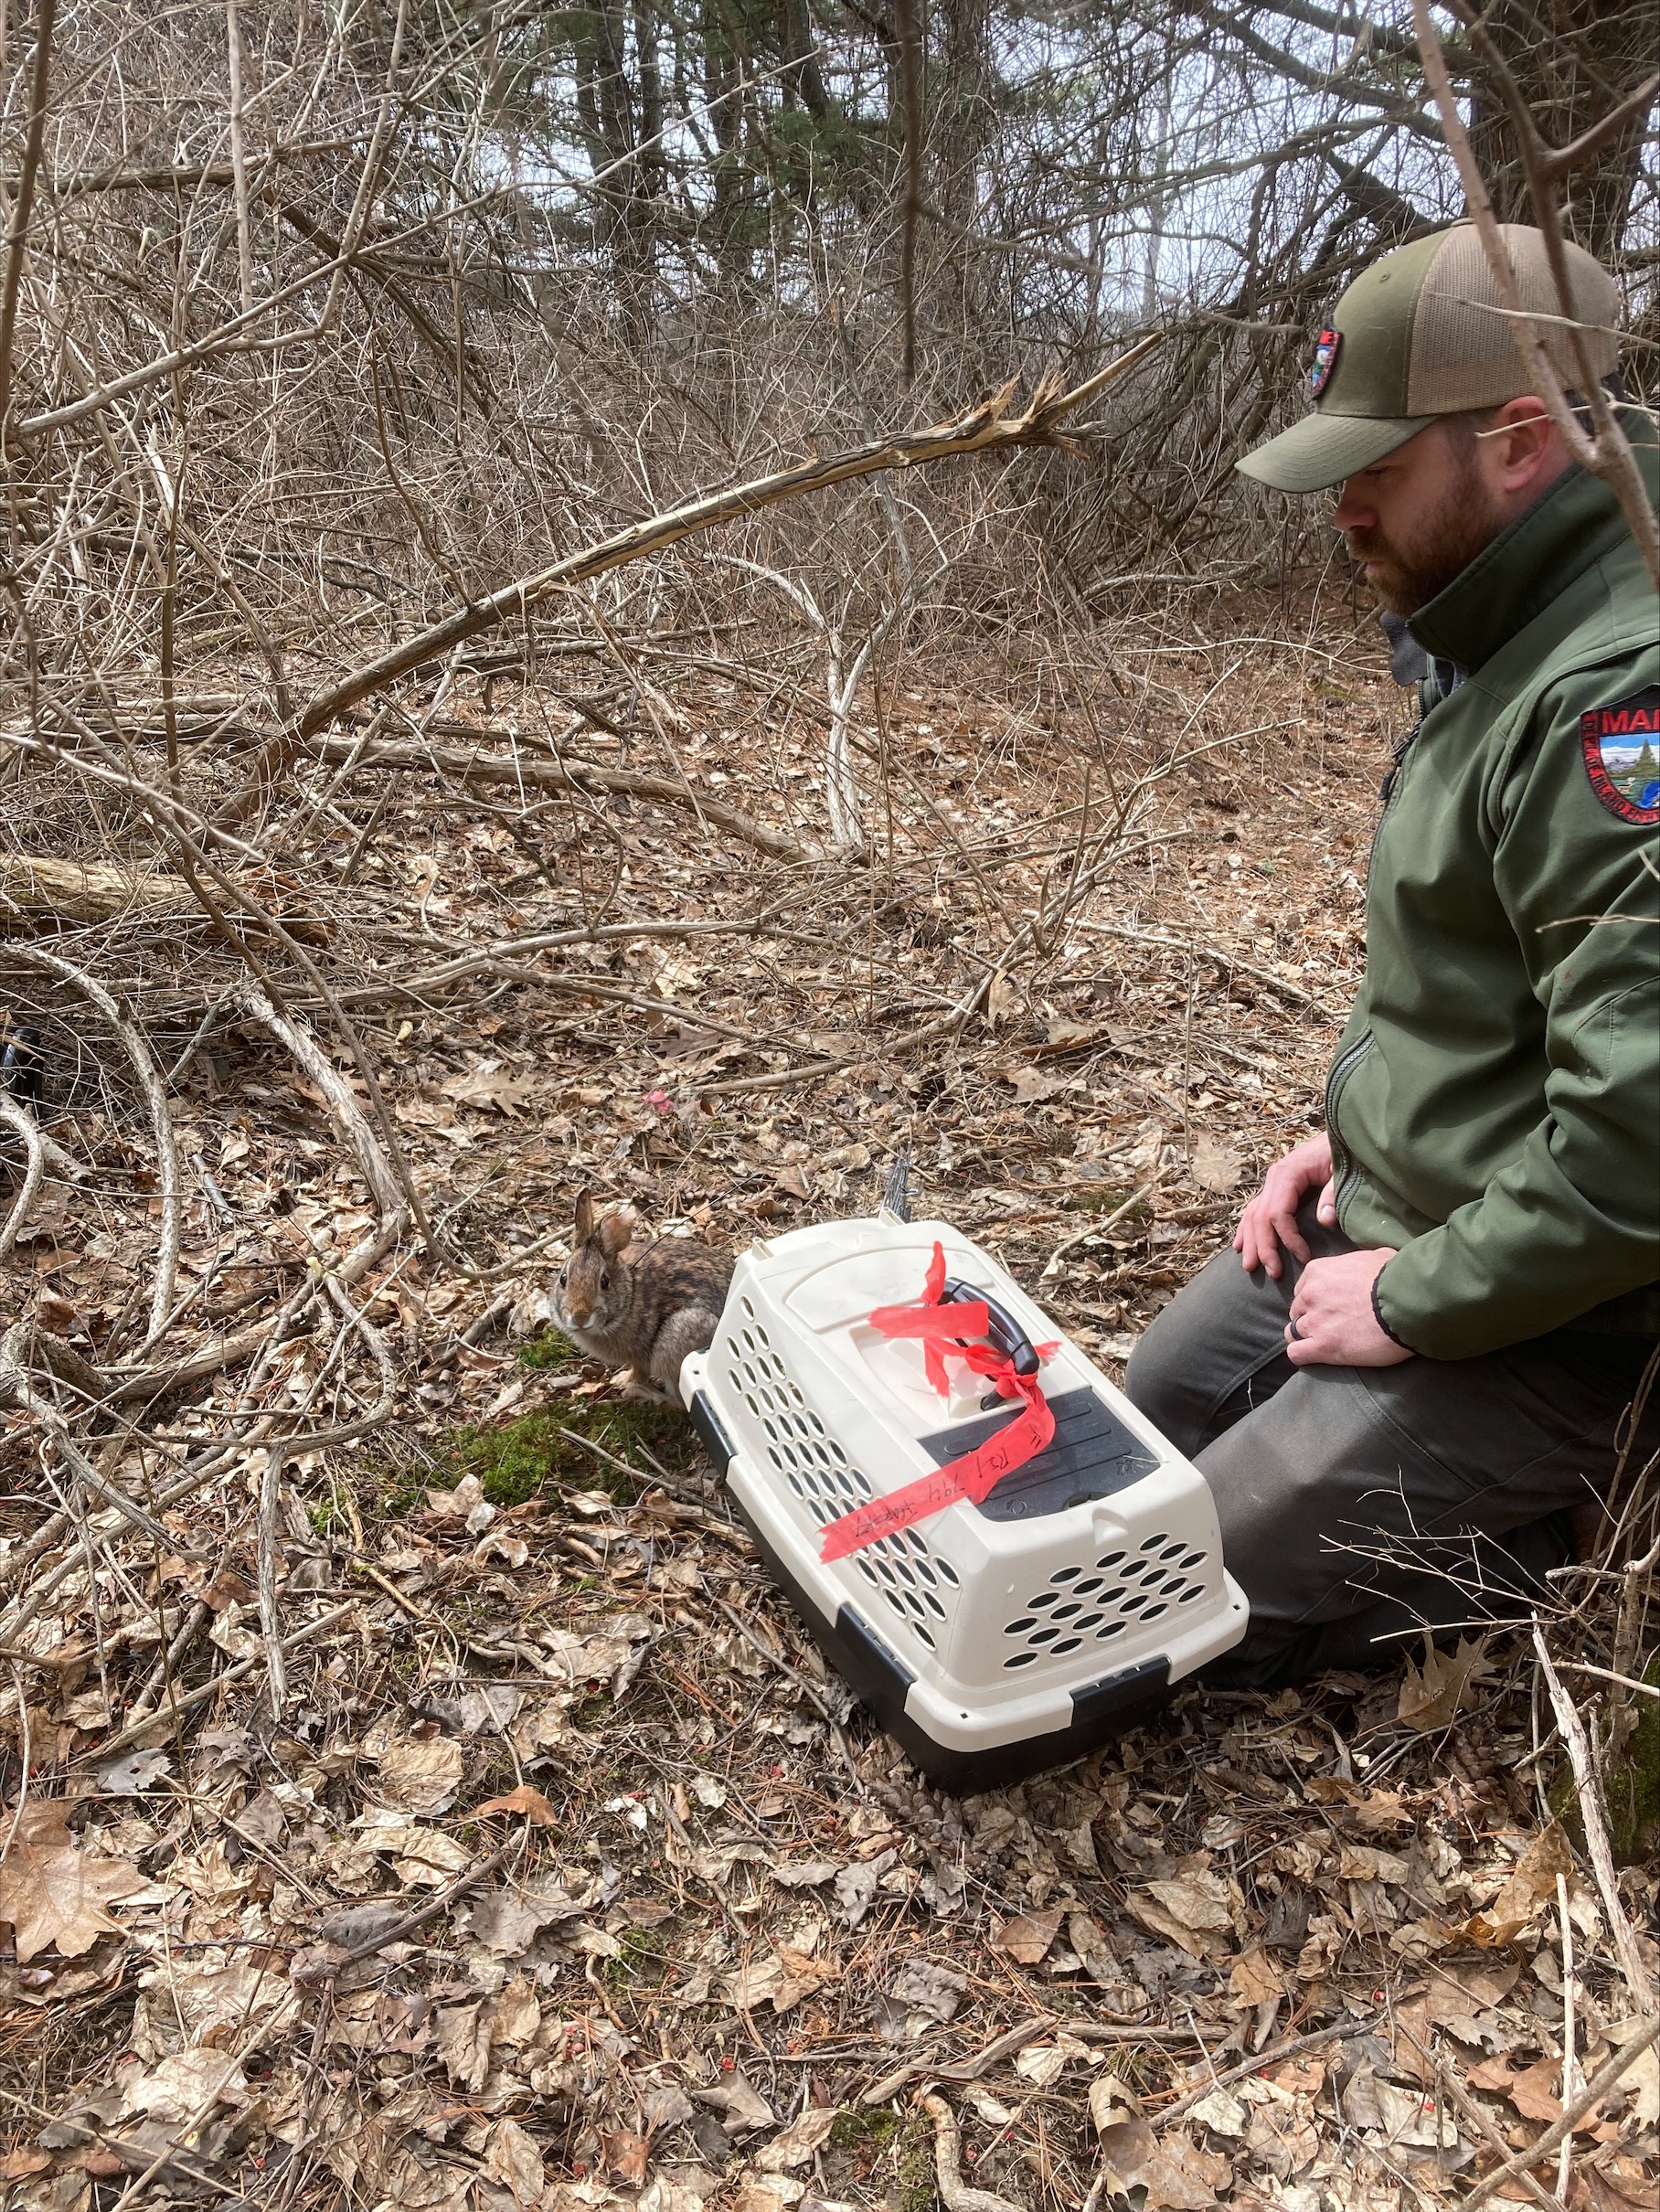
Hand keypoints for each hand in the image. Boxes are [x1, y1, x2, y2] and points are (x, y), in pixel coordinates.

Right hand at [1234, 1132, 1336, 1278]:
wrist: (1342, 1132)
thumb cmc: (1343, 1151)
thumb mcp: (1341, 1170)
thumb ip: (1332, 1194)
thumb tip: (1324, 1220)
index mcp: (1287, 1173)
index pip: (1277, 1214)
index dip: (1288, 1239)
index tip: (1304, 1257)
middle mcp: (1274, 1178)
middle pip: (1260, 1218)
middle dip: (1264, 1247)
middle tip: (1273, 1273)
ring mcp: (1273, 1182)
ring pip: (1253, 1214)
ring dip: (1251, 1241)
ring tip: (1250, 1267)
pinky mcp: (1277, 1186)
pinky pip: (1256, 1209)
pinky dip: (1247, 1228)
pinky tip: (1241, 1244)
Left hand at [1286, 1248, 1412, 1366]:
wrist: (1406, 1304)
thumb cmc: (1396, 1279)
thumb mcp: (1379, 1256)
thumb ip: (1364, 1261)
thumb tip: (1375, 1262)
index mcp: (1319, 1271)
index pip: (1303, 1288)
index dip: (1314, 1300)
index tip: (1328, 1307)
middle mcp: (1310, 1295)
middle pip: (1297, 1311)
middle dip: (1310, 1318)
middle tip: (1330, 1326)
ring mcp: (1314, 1322)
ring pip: (1292, 1332)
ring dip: (1305, 1338)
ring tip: (1324, 1343)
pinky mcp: (1322, 1347)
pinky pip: (1296, 1353)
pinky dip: (1302, 1355)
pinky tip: (1314, 1356)